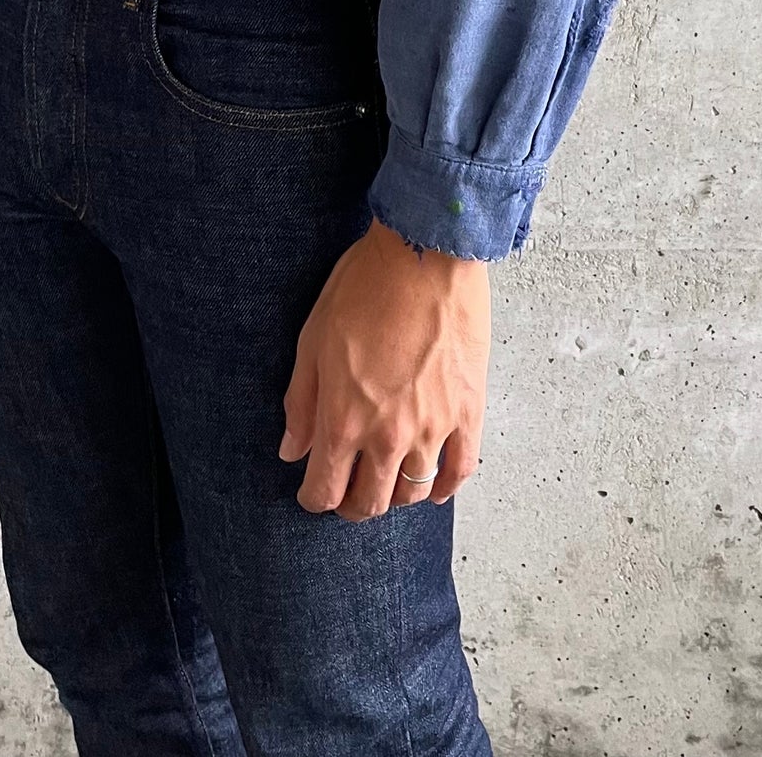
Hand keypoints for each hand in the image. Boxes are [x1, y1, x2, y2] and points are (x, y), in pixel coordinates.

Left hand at [280, 217, 489, 519]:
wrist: (424, 255)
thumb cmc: (364, 288)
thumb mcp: (313, 340)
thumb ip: (301, 403)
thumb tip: (293, 451)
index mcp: (344, 421)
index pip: (325, 490)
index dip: (314, 498)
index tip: (312, 492)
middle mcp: (389, 437)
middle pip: (370, 503)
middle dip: (351, 505)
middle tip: (346, 491)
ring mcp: (434, 428)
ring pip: (412, 493)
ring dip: (394, 497)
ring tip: (385, 483)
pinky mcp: (469, 412)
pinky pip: (459, 470)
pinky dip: (444, 488)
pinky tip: (432, 489)